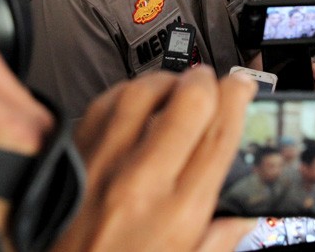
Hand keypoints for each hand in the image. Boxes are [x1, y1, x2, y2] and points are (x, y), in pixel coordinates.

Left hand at [52, 68, 256, 251]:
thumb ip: (218, 240)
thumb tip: (242, 217)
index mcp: (177, 212)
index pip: (219, 133)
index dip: (237, 98)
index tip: (242, 87)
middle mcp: (141, 182)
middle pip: (187, 101)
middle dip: (207, 81)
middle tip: (212, 82)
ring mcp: (102, 165)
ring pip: (143, 92)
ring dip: (167, 80)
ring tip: (177, 86)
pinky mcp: (72, 158)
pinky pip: (104, 104)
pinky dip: (127, 92)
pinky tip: (138, 99)